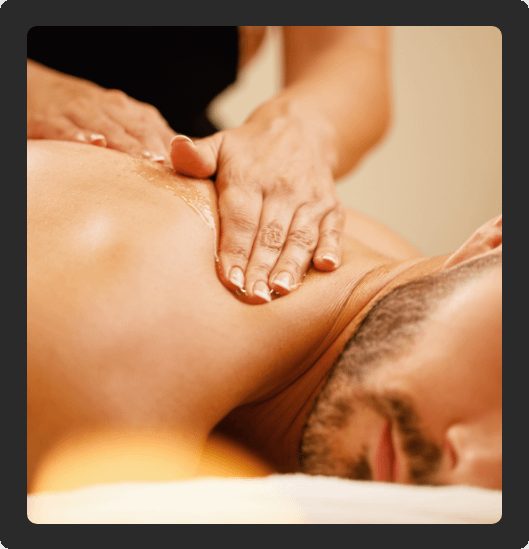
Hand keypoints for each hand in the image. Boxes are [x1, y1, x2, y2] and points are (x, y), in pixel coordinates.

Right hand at [27, 62, 174, 164]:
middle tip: (168, 168)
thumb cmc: (96, 116)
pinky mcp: (52, 119)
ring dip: (126, 144)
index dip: (173, 151)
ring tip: (143, 161)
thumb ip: (155, 142)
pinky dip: (80, 136)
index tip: (187, 171)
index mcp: (133, 113)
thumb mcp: (127, 123)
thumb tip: (193, 167)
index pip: (157, 132)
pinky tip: (94, 145)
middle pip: (137, 130)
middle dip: (154, 149)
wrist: (43, 89)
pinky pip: (66, 128)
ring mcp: (82, 112)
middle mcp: (111, 109)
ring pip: (107, 128)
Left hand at [171, 113, 344, 302]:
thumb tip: (176, 149)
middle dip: (261, 268)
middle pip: (270, 234)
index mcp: (249, 177)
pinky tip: (326, 266)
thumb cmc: (251, 149)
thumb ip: (197, 156)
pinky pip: (334, 228)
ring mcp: (310, 198)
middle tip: (253, 296)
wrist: (300, 128)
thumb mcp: (220, 144)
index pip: (241, 219)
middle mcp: (282, 188)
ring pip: (300, 236)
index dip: (235, 250)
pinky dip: (332, 246)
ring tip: (281, 289)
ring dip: (292, 264)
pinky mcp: (331, 206)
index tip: (230, 278)